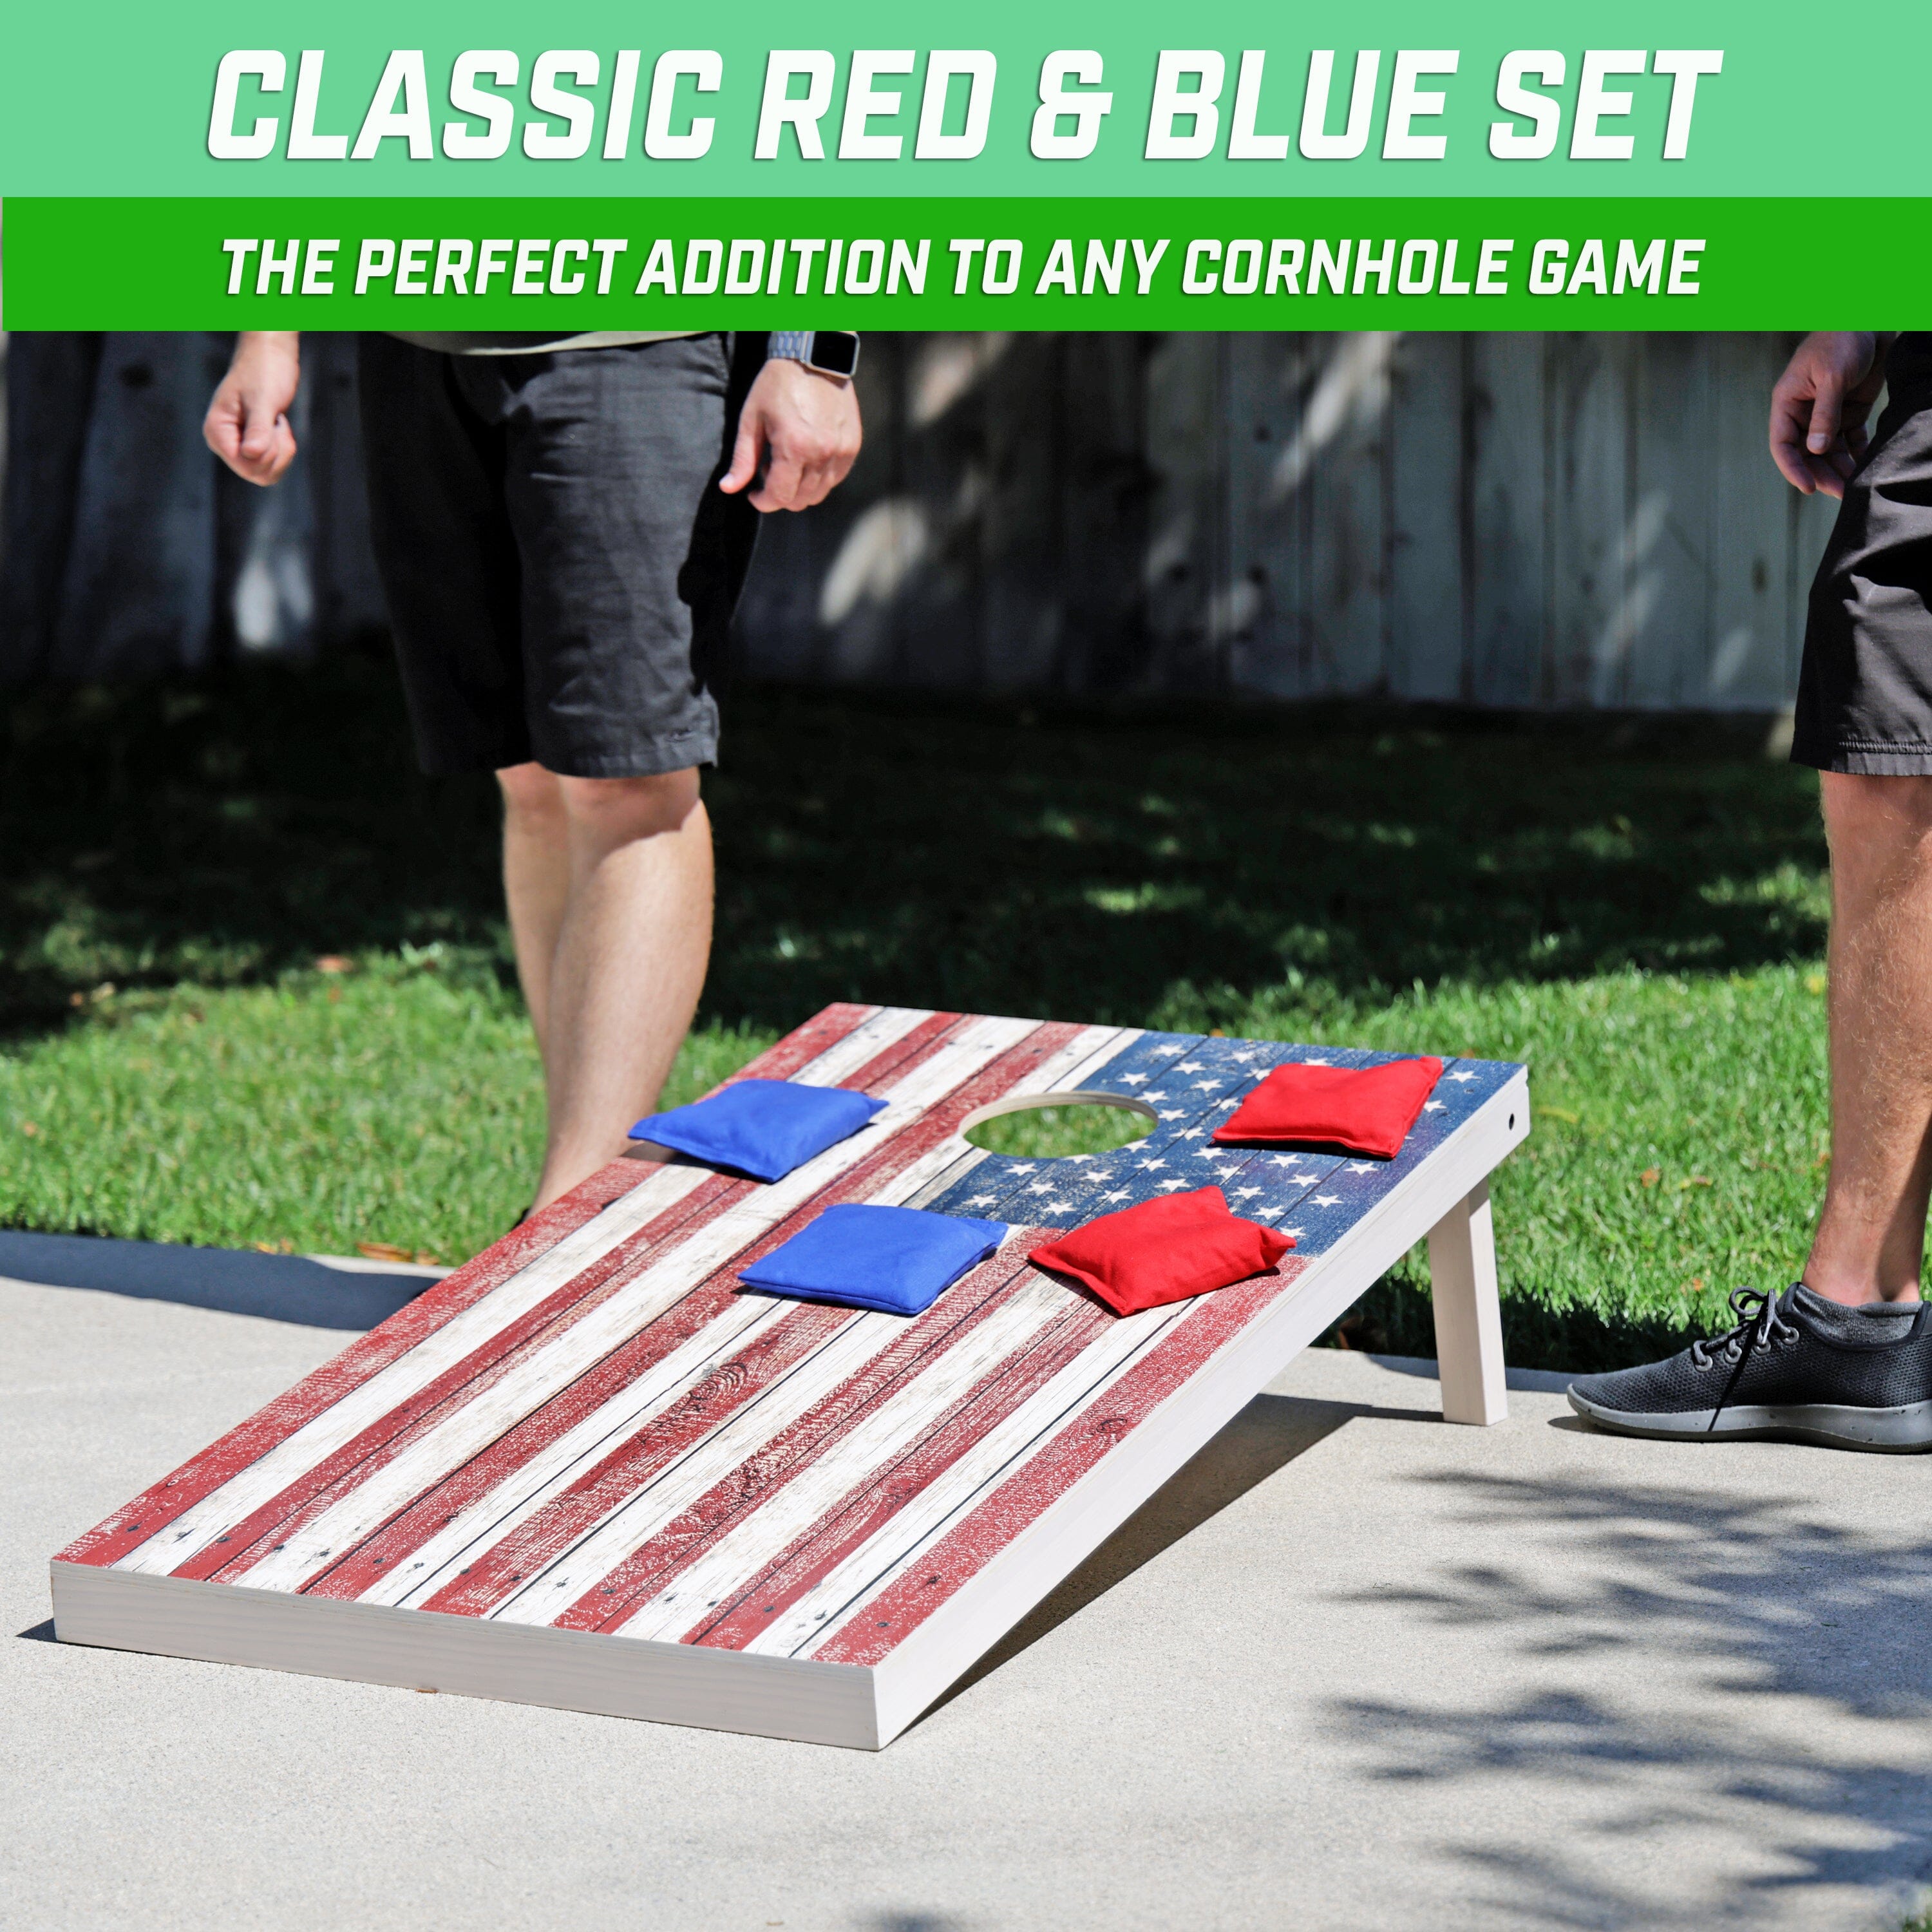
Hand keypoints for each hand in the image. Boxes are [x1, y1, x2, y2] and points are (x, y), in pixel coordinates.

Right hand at [203, 331, 300, 485]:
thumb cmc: (263, 372)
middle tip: (274, 421)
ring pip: (267, 474)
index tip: (270, 424)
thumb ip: (258, 428)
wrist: (269, 358)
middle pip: (257, 473)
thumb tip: (252, 455)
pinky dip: (283, 450)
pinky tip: (278, 427)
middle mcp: (223, 443)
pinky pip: (273, 466)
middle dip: (276, 451)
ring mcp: (238, 447)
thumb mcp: (262, 400)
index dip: (266, 453)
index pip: (244, 465)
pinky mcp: (252, 447)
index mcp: (216, 431)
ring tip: (276, 423)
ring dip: (281, 451)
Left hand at [720, 357, 861, 511]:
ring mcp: (840, 452)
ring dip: (799, 489)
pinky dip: (818, 479)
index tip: (754, 494)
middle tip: (769, 472)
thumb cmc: (778, 384)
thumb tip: (729, 488)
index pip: (780, 496)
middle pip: (800, 500)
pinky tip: (806, 458)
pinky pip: (834, 479)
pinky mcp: (852, 447)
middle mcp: (821, 454)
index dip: (763, 502)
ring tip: (788, 463)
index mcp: (794, 448)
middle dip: (780, 495)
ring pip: (819, 494)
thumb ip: (743, 458)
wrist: (814, 358)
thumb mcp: (752, 419)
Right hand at [1769, 332, 1889, 498]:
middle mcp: (1803, 412)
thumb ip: (1824, 413)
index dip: (1793, 468)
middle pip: (1807, 453)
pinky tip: (1866, 462)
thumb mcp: (1832, 376)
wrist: (1870, 320)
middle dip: (1822, 473)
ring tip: (1855, 484)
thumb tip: (1816, 450)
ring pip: (1828, 450)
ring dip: (1840, 467)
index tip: (1810, 487)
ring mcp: (1826, 413)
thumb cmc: (1842, 340)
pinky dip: (1857, 452)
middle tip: (1840, 492)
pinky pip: (1850, 439)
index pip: (1783, 444)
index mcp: (1787, 403)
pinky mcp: (1848, 411)